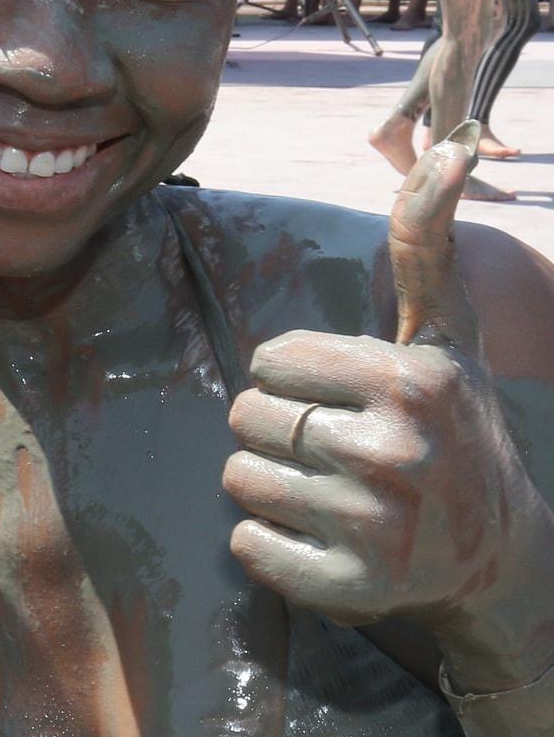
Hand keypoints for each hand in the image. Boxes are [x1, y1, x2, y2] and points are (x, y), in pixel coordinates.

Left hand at [224, 125, 553, 662]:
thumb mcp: (445, 334)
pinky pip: (248, 547)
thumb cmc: (453, 423)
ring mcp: (376, 526)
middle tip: (325, 446)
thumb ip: (428, 244)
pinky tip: (313, 534)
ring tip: (320, 488)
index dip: (290, 376)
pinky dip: (264, 542)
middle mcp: (396, 451)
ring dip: (263, 482)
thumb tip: (453, 150)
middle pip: (246, 417)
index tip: (334, 396)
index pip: (270, 361)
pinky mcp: (352, 587)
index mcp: (410, 381)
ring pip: (239, 480)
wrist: (498, 552)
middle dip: (272, 427)